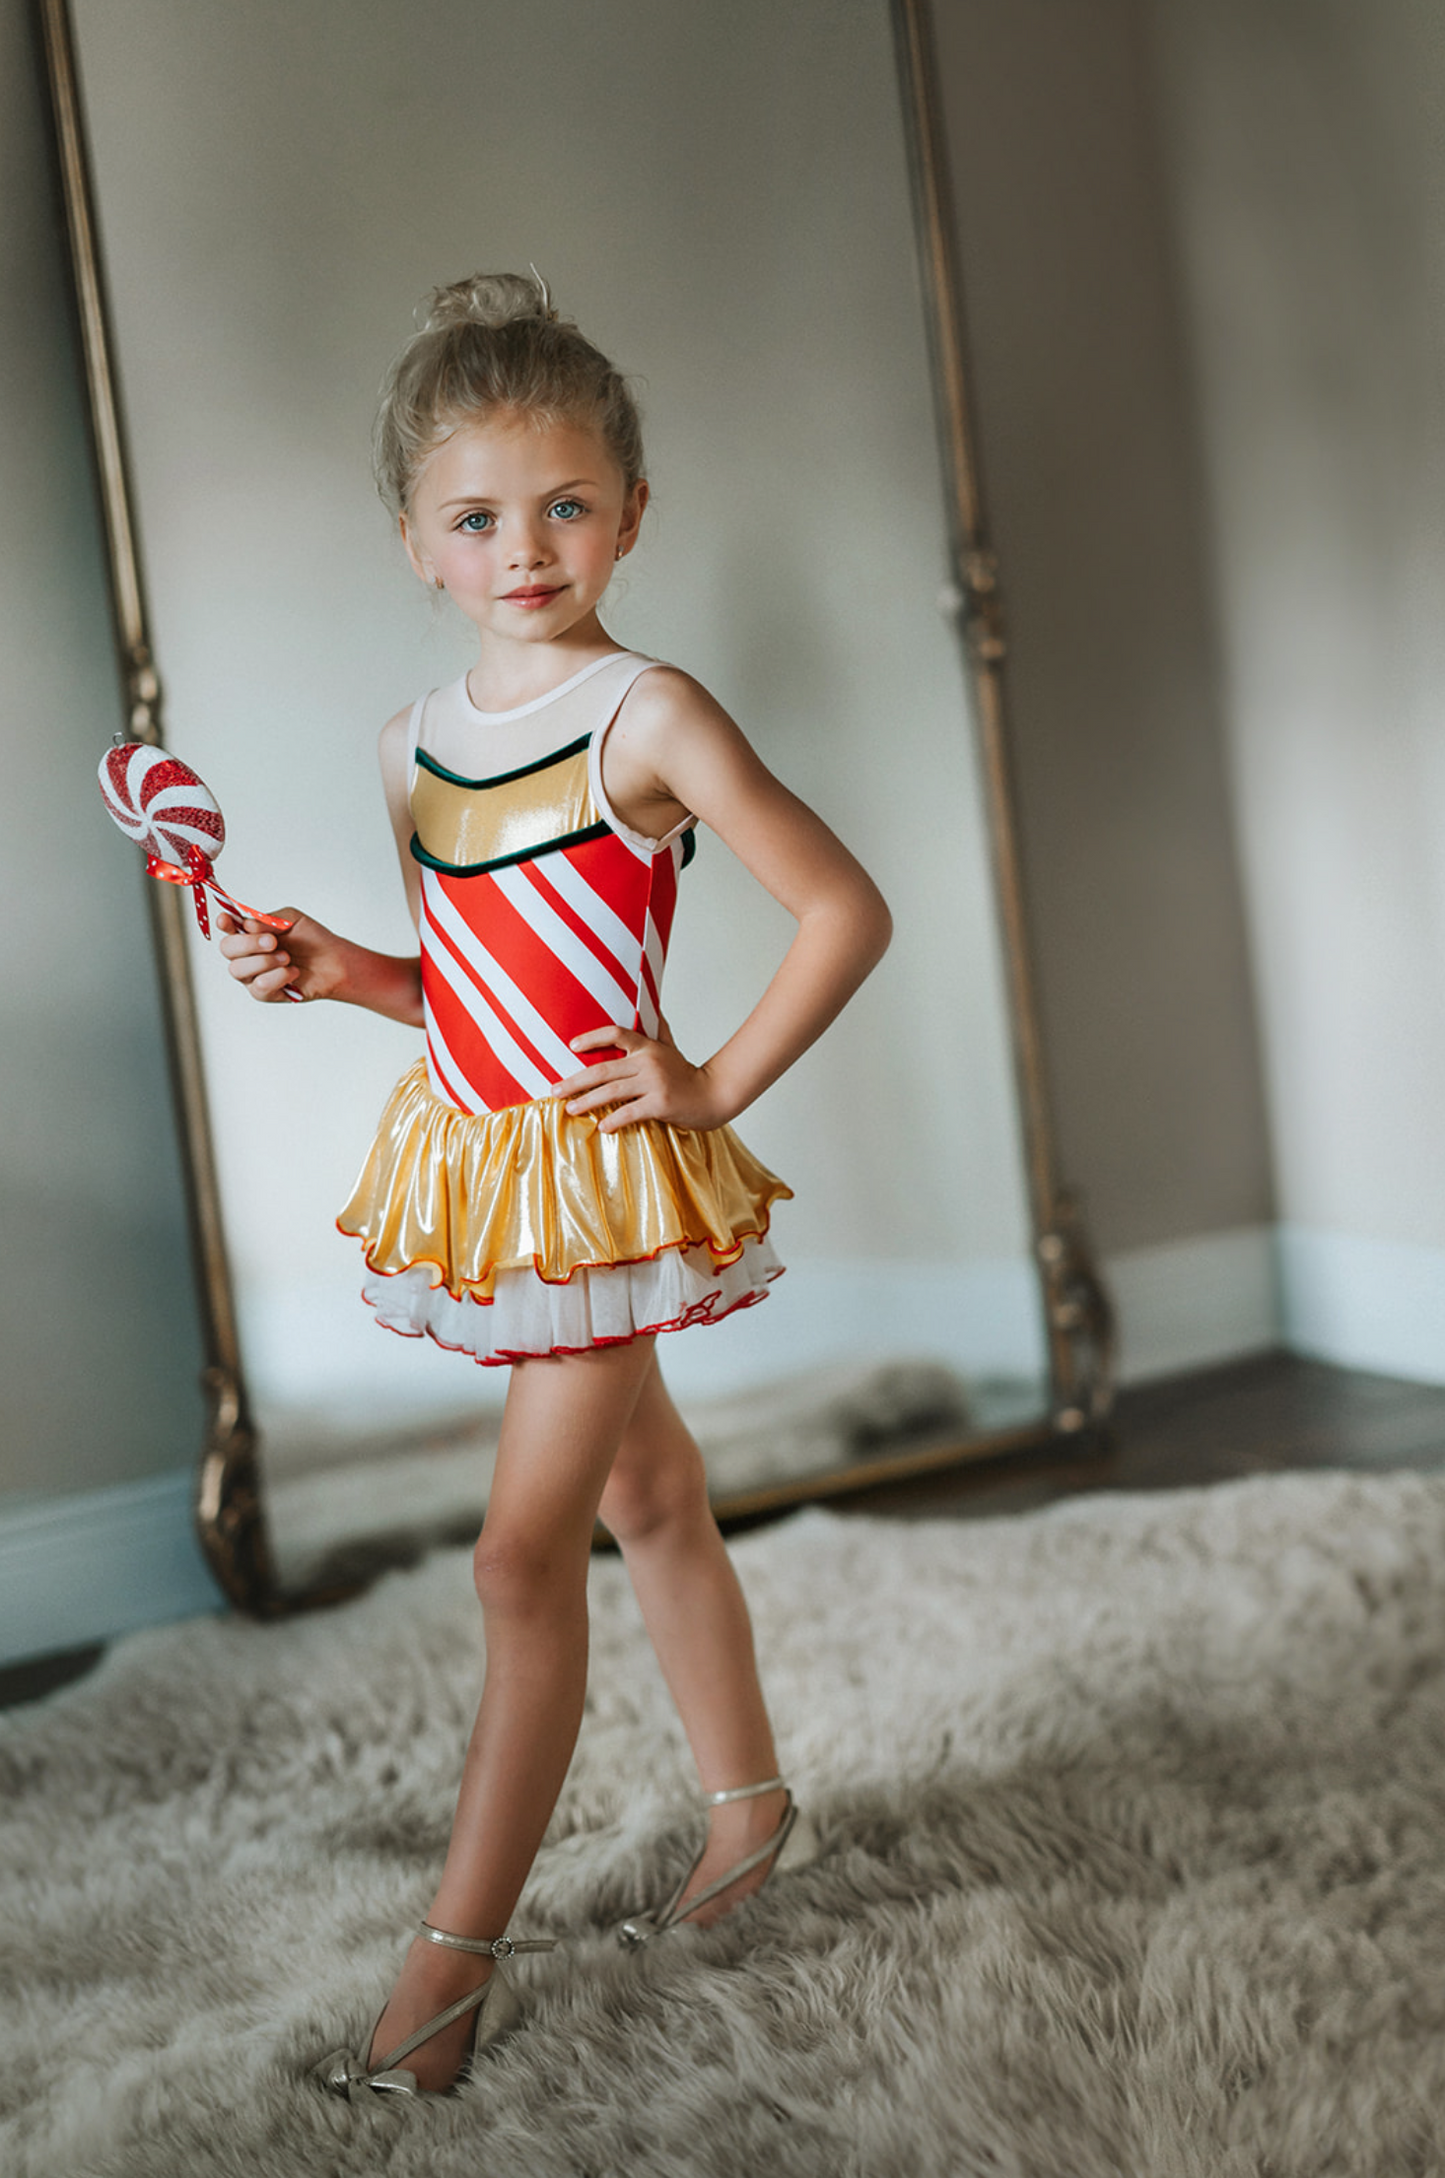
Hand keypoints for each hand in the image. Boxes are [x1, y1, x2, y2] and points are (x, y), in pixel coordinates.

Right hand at [217, 907, 331, 1002]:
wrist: (334, 961)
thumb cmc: (312, 939)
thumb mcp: (291, 920)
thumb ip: (268, 920)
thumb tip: (246, 925)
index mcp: (250, 934)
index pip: (228, 928)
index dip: (224, 924)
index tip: (226, 919)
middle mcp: (246, 955)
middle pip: (227, 949)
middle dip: (248, 944)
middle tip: (272, 942)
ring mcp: (252, 976)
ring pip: (238, 970)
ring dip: (265, 962)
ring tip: (287, 957)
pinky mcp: (264, 994)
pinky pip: (259, 987)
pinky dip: (278, 977)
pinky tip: (293, 972)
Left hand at [557, 1024, 730, 1131]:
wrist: (714, 1095)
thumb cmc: (687, 1075)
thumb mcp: (671, 1048)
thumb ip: (658, 1030)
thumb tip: (652, 1007)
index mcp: (648, 1047)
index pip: (616, 1033)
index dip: (592, 1038)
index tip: (571, 1047)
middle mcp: (649, 1062)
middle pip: (603, 1069)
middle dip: (575, 1081)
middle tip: (555, 1090)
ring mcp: (655, 1083)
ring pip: (612, 1091)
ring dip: (587, 1101)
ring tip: (570, 1109)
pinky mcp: (661, 1104)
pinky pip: (629, 1113)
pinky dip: (613, 1120)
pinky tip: (601, 1127)